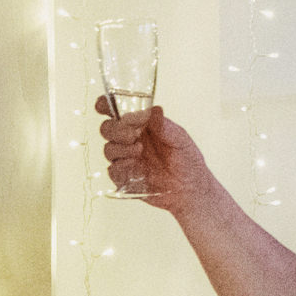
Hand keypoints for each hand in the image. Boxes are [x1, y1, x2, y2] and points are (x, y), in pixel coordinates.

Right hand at [95, 100, 212, 211]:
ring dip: (120, 148)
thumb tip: (154, 110)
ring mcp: (126, 159)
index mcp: (140, 125)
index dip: (105, 106)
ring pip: (108, 149)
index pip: (116, 111)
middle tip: (133, 135)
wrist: (191, 189)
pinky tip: (134, 166)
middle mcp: (129, 140)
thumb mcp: (181, 140)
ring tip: (139, 150)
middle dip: (116, 130)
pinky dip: (120, 166)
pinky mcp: (125, 179)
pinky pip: (113, 171)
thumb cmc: (187, 160)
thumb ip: (165, 126)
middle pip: (107, 129)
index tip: (103, 106)